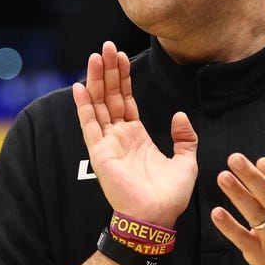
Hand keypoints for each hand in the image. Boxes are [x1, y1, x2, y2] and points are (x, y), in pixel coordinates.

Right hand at [72, 41, 197, 226]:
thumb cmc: (169, 196)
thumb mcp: (186, 161)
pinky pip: (89, 125)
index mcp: (137, 136)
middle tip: (106, 46)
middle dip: (108, 71)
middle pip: (110, 96)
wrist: (156, 217)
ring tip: (95, 56)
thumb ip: (184, 137)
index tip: (120, 55)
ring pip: (99, 105)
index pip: (126, 100)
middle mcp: (119, 136)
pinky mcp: (100, 153)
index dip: (123, 77)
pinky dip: (83, 106)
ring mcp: (108, 143)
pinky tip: (78, 87)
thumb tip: (179, 115)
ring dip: (96, 81)